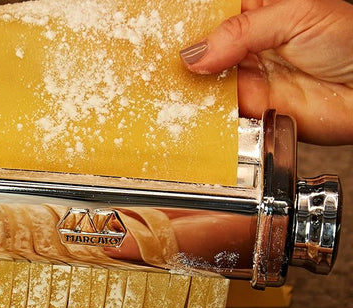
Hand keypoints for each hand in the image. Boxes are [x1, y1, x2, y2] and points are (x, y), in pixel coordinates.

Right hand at [180, 0, 352, 144]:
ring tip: (169, 81)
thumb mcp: (295, 15)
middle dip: (184, 52)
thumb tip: (197, 52)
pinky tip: (191, 102)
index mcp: (260, 10)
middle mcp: (250, 43)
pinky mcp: (247, 107)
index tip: (166, 27)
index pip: (214, 11)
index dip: (190, 19)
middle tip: (162, 58)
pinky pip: (215, 109)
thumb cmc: (349, 42)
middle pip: (203, 47)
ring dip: (188, 82)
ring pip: (204, 79)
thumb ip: (242, 32)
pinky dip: (201, 109)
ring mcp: (246, 75)